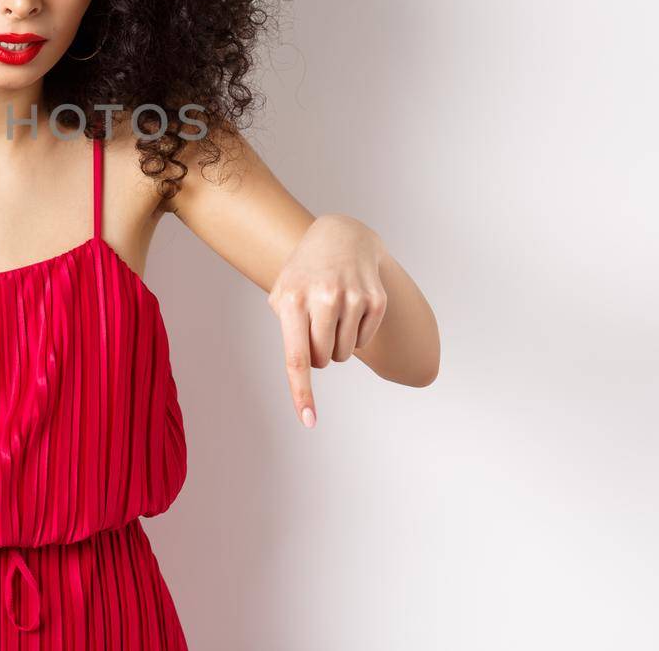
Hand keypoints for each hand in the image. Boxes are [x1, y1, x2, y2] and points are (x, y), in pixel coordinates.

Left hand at [266, 215, 388, 427]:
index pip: (297, 357)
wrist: (340, 237)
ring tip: (331, 314)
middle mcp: (323, 298)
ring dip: (336, 346)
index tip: (309, 421)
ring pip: (344, 354)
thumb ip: (287, 330)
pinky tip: (350, 308)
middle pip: (322, 360)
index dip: (302, 392)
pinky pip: (364, 341)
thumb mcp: (283, 294)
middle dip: (318, 354)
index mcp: (292, 300)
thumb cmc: (304, 274)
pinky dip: (355, 334)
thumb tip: (303, 368)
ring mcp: (353, 298)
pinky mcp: (376, 300)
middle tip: (315, 328)